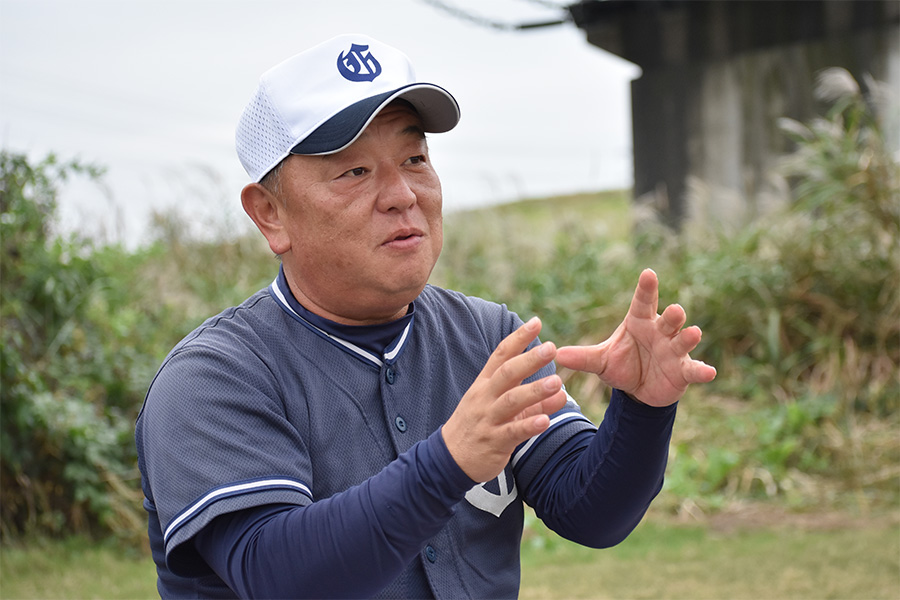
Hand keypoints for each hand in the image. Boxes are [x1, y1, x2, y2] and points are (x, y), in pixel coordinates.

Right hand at [442, 317, 567, 482]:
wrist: (450, 459)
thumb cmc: (479, 427)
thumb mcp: (501, 408)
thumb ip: (532, 400)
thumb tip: (561, 390)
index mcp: (485, 384)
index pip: (501, 355)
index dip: (518, 338)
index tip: (536, 322)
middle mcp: (485, 398)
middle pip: (506, 374)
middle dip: (529, 360)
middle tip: (551, 348)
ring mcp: (488, 419)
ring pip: (511, 401)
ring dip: (534, 391)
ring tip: (556, 382)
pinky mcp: (493, 442)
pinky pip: (512, 433)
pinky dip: (529, 426)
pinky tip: (546, 421)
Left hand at [555, 269, 715, 406]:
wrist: (639, 390)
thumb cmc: (622, 365)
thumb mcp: (601, 362)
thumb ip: (583, 357)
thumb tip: (557, 355)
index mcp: (639, 322)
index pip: (642, 302)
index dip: (646, 288)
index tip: (648, 273)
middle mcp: (660, 332)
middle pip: (667, 318)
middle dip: (672, 314)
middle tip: (674, 309)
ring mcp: (674, 350)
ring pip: (683, 339)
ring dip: (689, 336)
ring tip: (694, 332)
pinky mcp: (683, 371)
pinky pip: (694, 369)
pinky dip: (701, 370)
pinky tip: (709, 372)